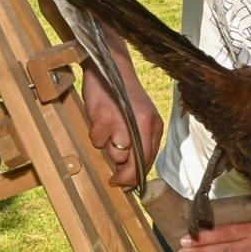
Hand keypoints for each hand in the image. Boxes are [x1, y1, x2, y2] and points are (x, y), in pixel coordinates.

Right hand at [82, 69, 161, 187]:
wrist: (111, 66)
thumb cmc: (124, 96)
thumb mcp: (141, 118)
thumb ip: (140, 141)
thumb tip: (131, 171)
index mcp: (154, 125)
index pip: (148, 160)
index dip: (135, 177)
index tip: (125, 185)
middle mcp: (143, 124)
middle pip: (132, 163)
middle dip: (122, 174)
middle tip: (114, 178)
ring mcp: (123, 121)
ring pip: (113, 152)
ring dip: (107, 147)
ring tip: (108, 130)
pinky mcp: (104, 116)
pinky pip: (97, 139)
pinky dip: (96, 134)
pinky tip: (99, 120)